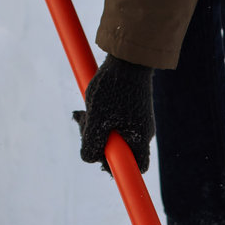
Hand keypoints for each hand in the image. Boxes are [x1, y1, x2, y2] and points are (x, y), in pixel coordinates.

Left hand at [75, 55, 154, 173]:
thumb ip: (92, 143)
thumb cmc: (113, 88)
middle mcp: (142, 132)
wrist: (128, 56)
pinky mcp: (130, 108)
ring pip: (114, 135)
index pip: (137, 167)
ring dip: (95, 128)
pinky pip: (114, 122)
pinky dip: (100, 118)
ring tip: (83, 112)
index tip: (102, 159)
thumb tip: (90, 158)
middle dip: (99, 143)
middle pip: (120, 151)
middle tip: (83, 125)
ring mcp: (137, 119)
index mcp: (140, 138)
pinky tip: (89, 105)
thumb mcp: (97, 119)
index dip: (119, 168)